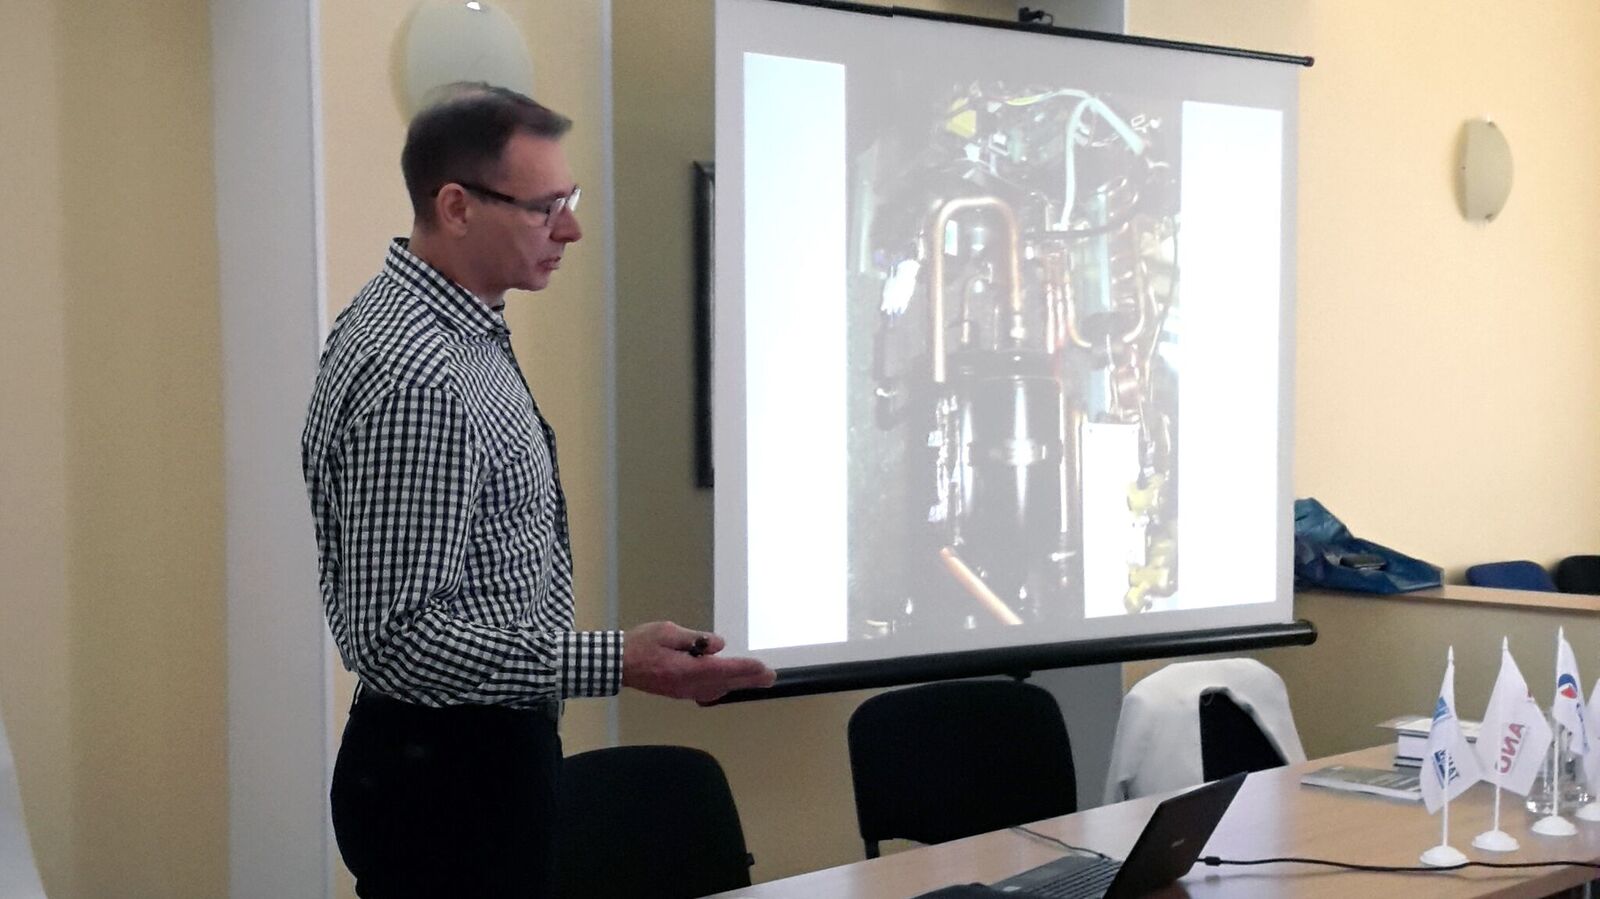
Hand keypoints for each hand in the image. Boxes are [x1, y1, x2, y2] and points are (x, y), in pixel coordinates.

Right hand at [621, 621, 776, 702]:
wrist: (616, 664)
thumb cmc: (639, 644)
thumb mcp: (667, 632)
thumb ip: (695, 639)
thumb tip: (719, 645)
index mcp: (685, 669)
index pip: (722, 670)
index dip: (745, 669)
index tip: (763, 668)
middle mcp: (687, 685)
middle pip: (724, 683)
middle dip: (749, 680)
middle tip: (770, 677)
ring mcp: (683, 691)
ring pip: (717, 690)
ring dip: (738, 684)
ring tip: (757, 680)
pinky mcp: (678, 691)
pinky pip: (707, 692)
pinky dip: (723, 688)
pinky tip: (729, 685)